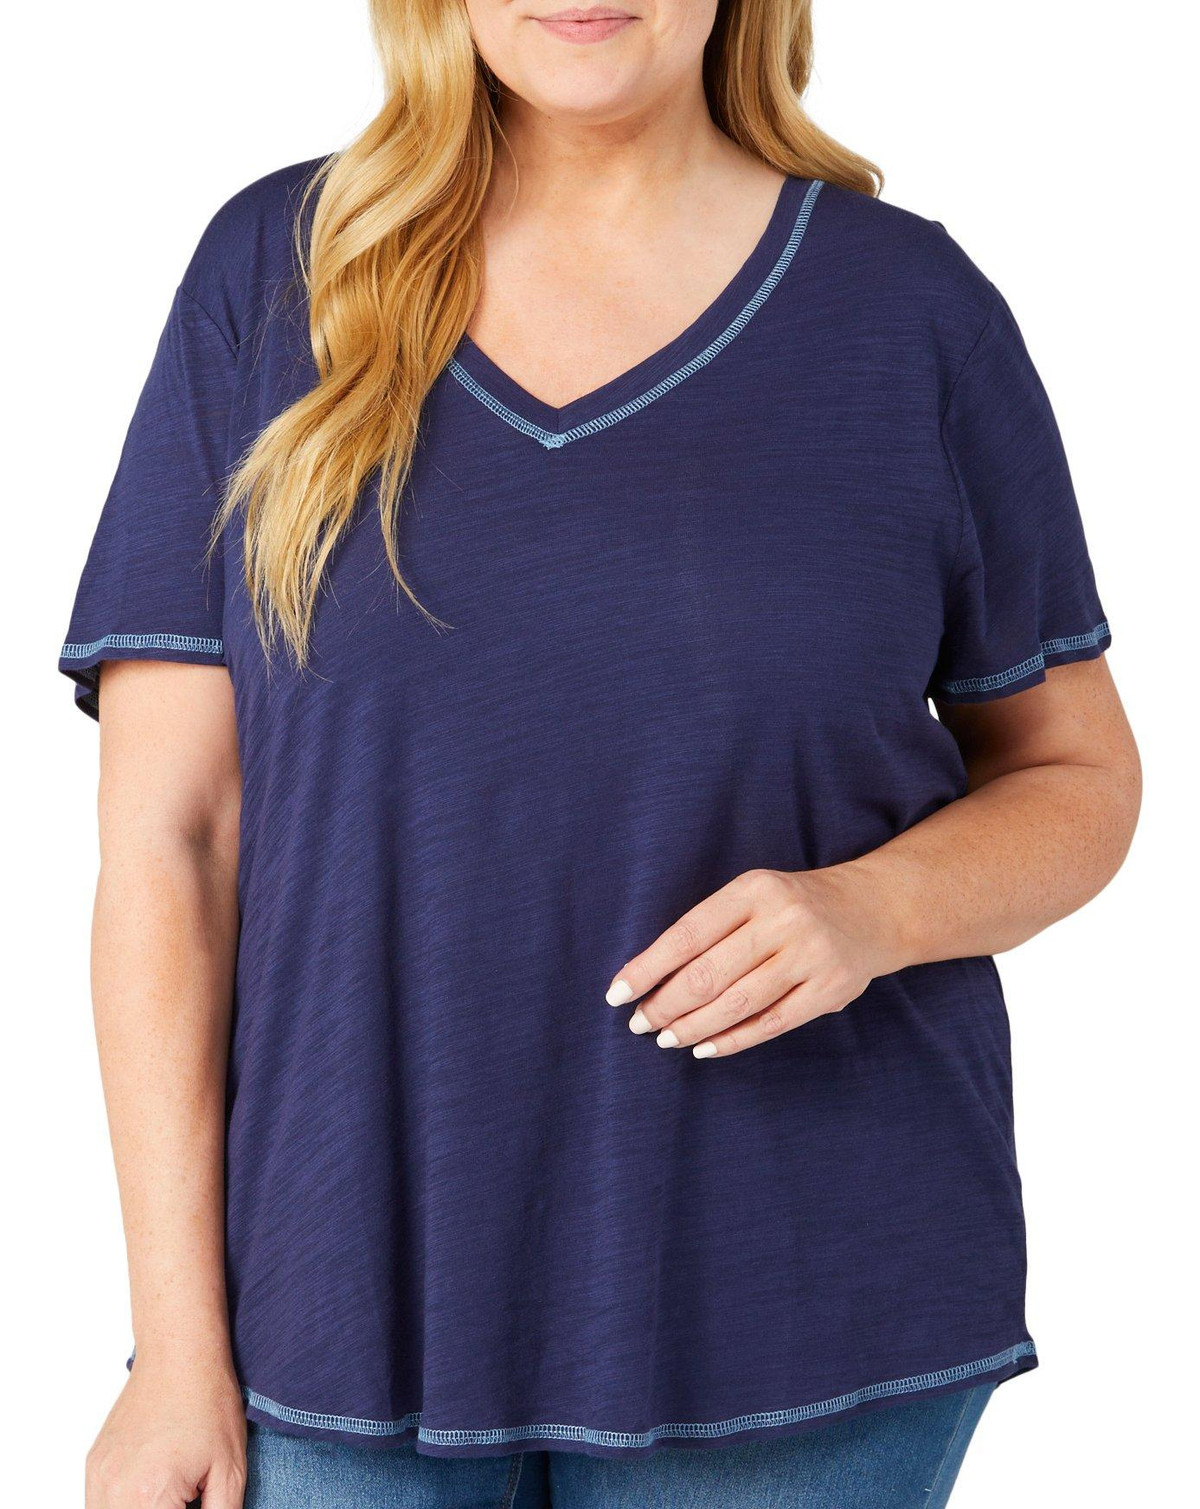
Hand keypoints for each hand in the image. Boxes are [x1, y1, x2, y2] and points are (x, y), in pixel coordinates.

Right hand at [86, 1349, 246, 1508]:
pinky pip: (100, 1504)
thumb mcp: (230, 1471)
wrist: (180, 1356)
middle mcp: (113, 1493)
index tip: (195, 1500)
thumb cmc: (209, 1404)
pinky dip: (124, 1504)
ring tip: (171, 1493)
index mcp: (148, 1498)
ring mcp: (98, 1479)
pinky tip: (153, 1488)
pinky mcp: (94, 1466)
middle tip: (186, 1495)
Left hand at [605, 865, 902, 1057]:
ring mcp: (810, 956)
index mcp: (755, 889)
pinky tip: (704, 1047)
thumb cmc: (793, 905)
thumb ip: (712, 928)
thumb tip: (651, 978)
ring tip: (665, 1038)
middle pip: (709, 974)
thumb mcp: (754, 895)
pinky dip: (732, 1040)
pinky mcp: (829, 990)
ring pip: (737, 1003)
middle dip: (666, 1004)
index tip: (617, 992)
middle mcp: (784, 920)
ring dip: (693, 1026)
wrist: (875, 908)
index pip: (688, 934)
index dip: (648, 967)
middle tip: (640, 1023)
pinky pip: (771, 1023)